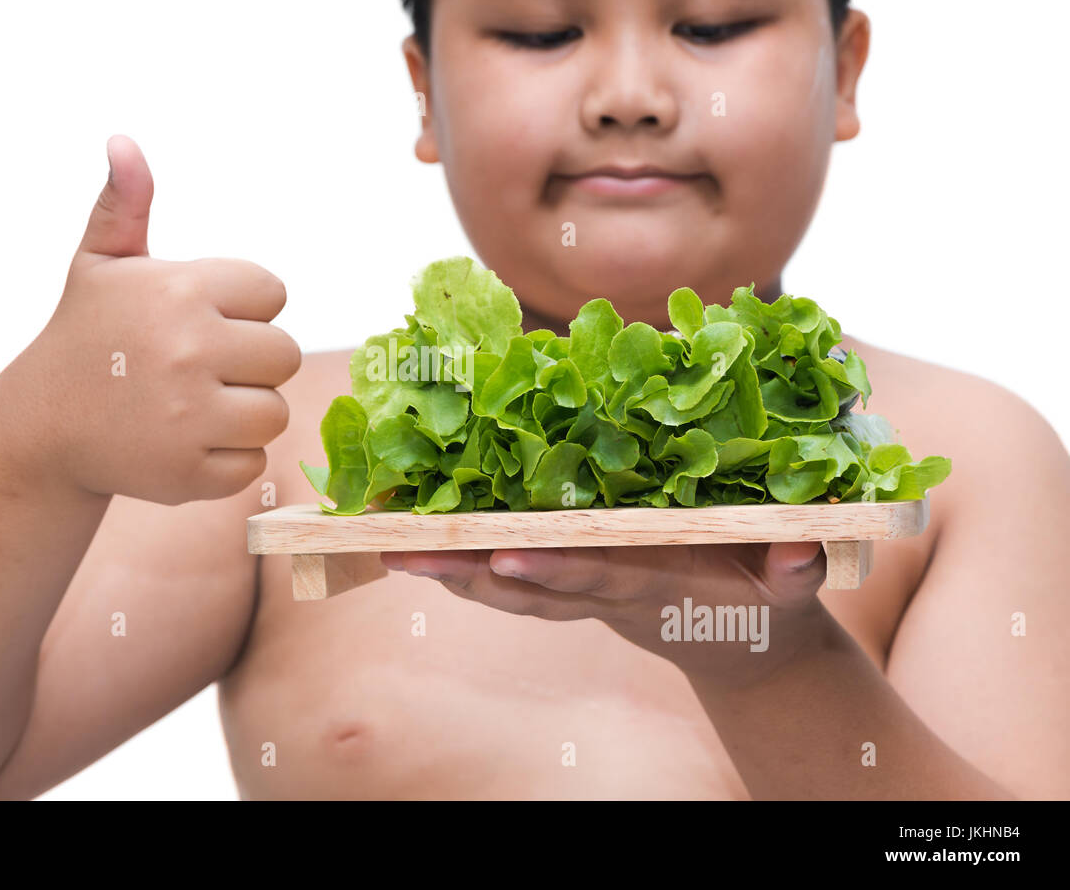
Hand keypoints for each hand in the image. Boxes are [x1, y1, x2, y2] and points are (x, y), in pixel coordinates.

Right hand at [22, 135, 300, 503]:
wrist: (42, 427)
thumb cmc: (86, 336)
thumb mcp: (99, 264)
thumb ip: (125, 204)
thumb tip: (123, 142)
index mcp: (179, 289)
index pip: (272, 293)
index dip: (243, 308)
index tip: (202, 320)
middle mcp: (188, 349)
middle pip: (284, 354)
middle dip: (251, 362)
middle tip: (200, 368)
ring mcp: (189, 417)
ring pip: (274, 412)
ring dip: (244, 413)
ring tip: (194, 406)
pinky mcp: (189, 473)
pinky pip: (253, 463)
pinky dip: (226, 460)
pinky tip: (185, 442)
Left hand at [380, 539, 830, 686]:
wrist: (738, 647)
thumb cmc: (766, 606)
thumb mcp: (792, 590)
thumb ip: (797, 570)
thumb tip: (803, 548)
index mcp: (653, 586)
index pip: (595, 577)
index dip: (552, 570)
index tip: (503, 558)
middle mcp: (606, 595)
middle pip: (528, 587)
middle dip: (468, 572)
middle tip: (405, 552)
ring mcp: (585, 597)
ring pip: (509, 591)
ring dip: (452, 572)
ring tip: (392, 550)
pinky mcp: (575, 591)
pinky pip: (512, 586)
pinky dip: (467, 571)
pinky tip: (423, 552)